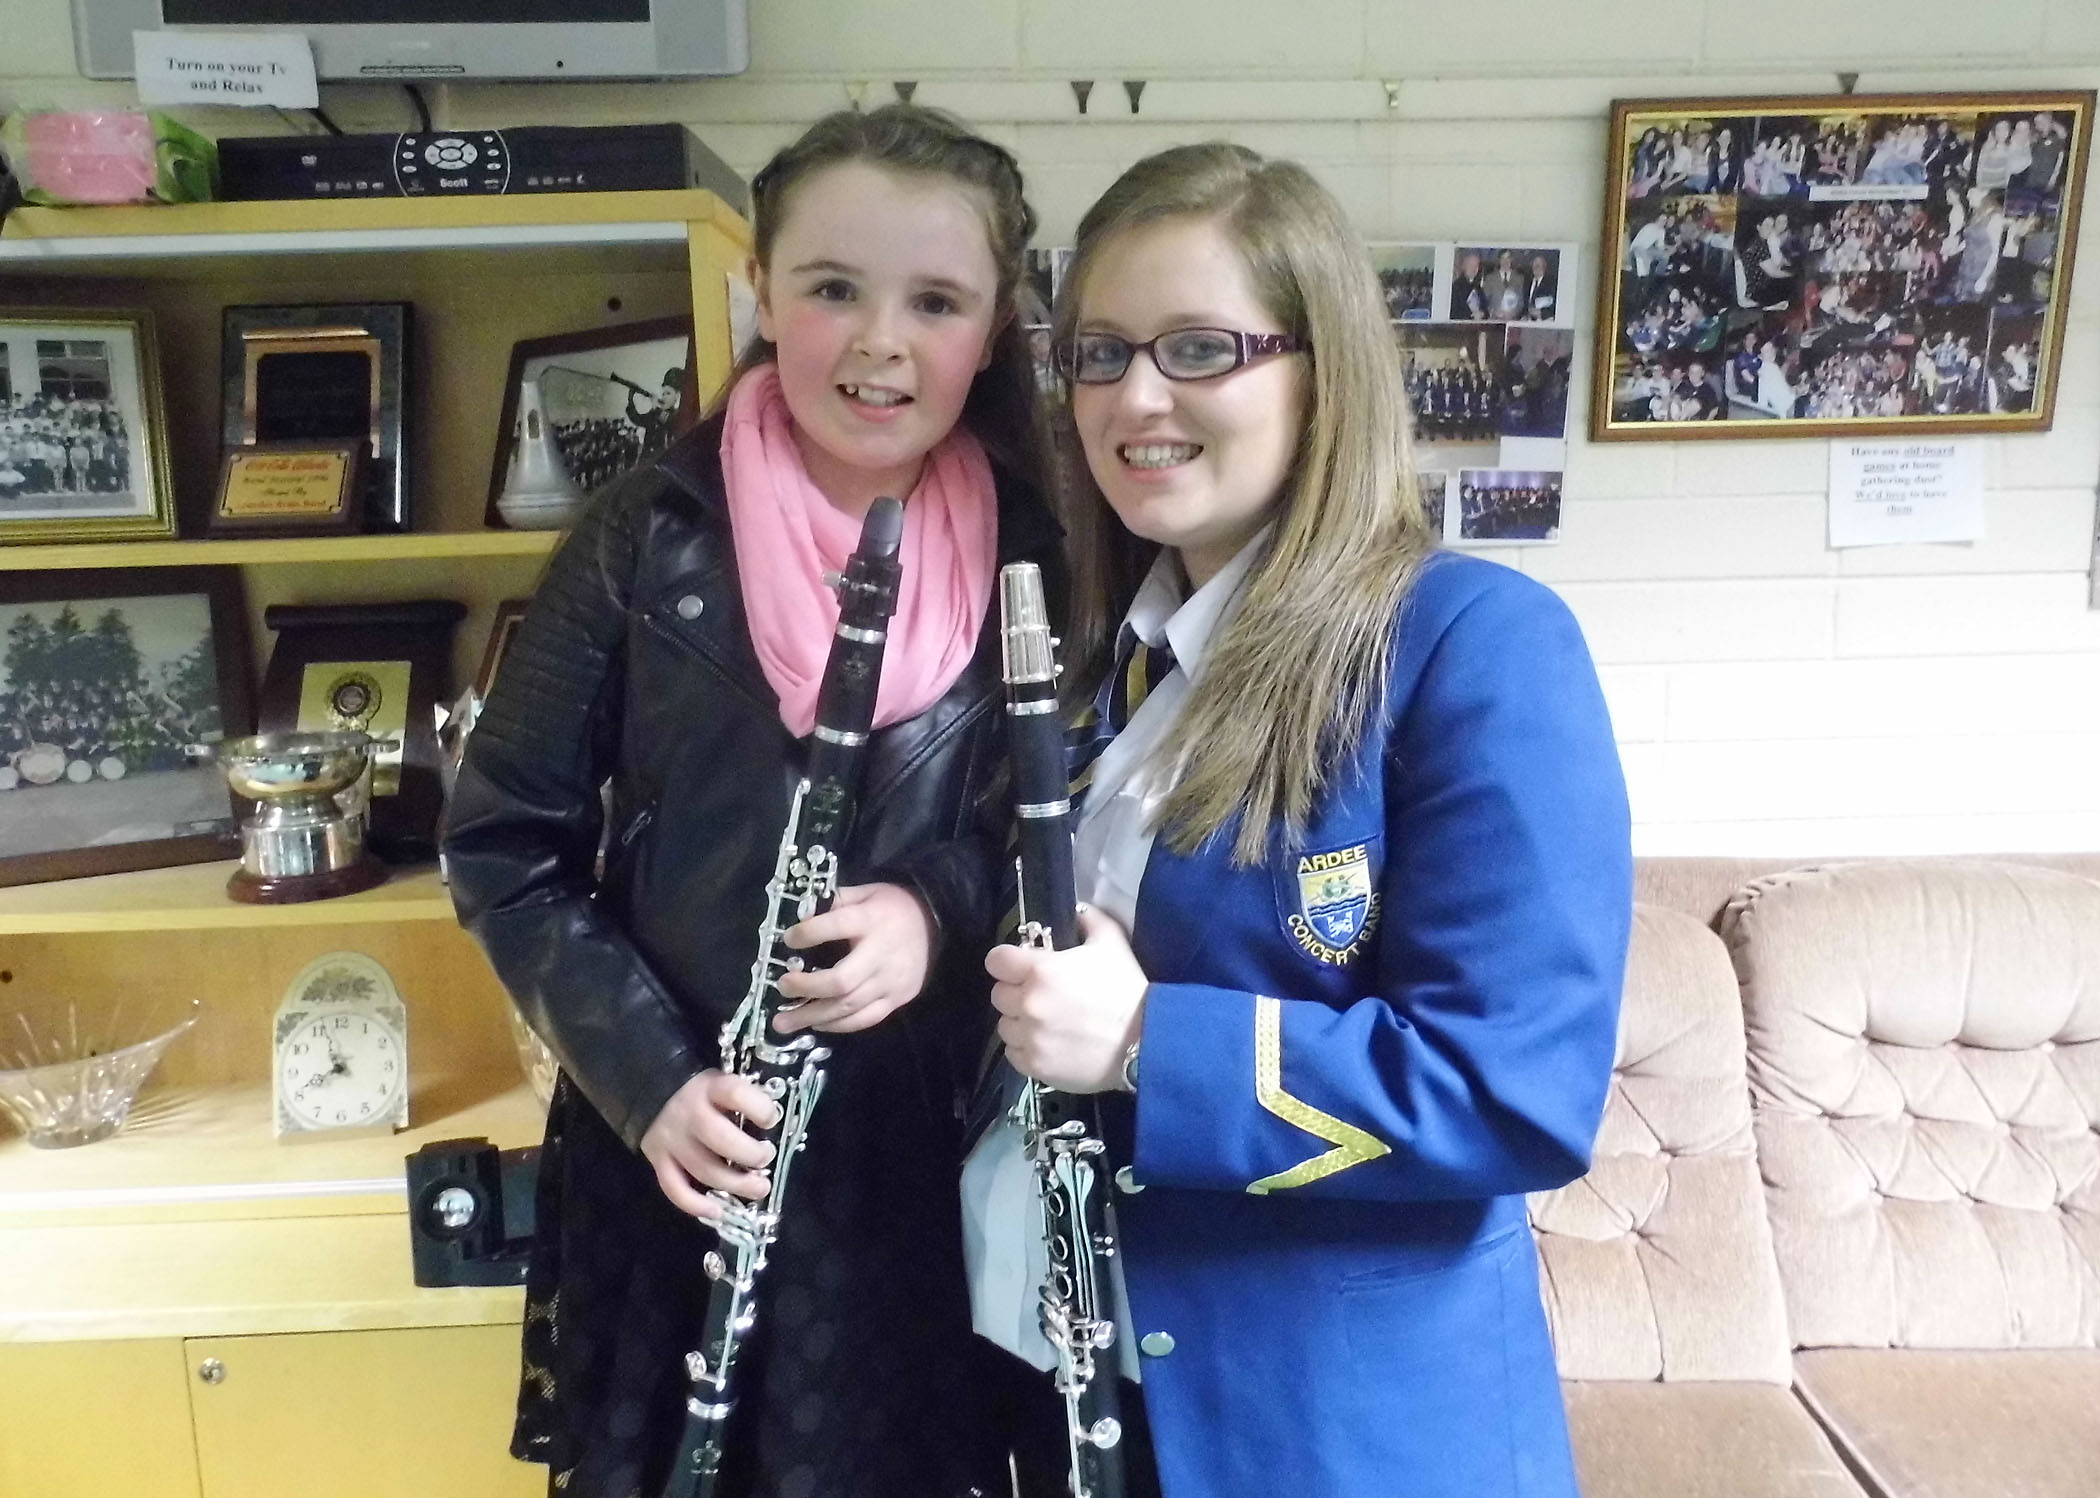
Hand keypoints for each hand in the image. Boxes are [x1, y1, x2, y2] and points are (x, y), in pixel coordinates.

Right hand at [638, 1069, 781, 1220]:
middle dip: (751, 1154)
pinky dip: (696, 1205)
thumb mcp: (723, 1082)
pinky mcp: (658, 1160)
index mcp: (710, 1088)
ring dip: (735, 1185)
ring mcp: (671, 1139)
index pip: (736, 1094)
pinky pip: (674, 1188)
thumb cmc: (702, 1092)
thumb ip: (745, 1099)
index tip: (772, 1119)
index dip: (760, 1108)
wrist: (653, 1089)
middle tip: (765, 1159)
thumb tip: (775, 1123)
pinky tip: (717, 1211)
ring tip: (759, 1188)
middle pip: (721, 1139)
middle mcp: (689, 1113)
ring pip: (703, 1169)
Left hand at [772, 882, 933, 1034]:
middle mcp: (881, 954)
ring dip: (813, 1016)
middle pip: (841, 981)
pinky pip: (865, 1019)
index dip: (809, 934)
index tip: (788, 939)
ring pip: (849, 1006)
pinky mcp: (898, 999)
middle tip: (782, 987)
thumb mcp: (865, 893)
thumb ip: (835, 901)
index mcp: (871, 920)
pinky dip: (838, 1025)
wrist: (935, 922)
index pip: (836, 926)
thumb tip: (800, 913)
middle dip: (807, 988)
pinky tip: (817, 1023)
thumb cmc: (892, 907)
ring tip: (783, 1023)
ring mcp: (891, 981)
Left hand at [987, 906, 1146, 1094]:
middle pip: (999, 994)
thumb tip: (1076, 911)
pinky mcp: (1035, 1066)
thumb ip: (1089, 920)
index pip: (996, 961)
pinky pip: (1013, 1053)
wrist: (1146, 1041)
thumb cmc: (1127, 989)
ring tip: (1045, 1022)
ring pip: (1004, 1025)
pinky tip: (1047, 1043)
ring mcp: (1030, 1038)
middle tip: (1040, 995)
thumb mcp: (1112, 942)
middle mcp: (1028, 1004)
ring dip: (1019, 1022)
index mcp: (1040, 971)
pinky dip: (1026, 1048)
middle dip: (1016, 991)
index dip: (1007, 961)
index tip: (1020, 966)